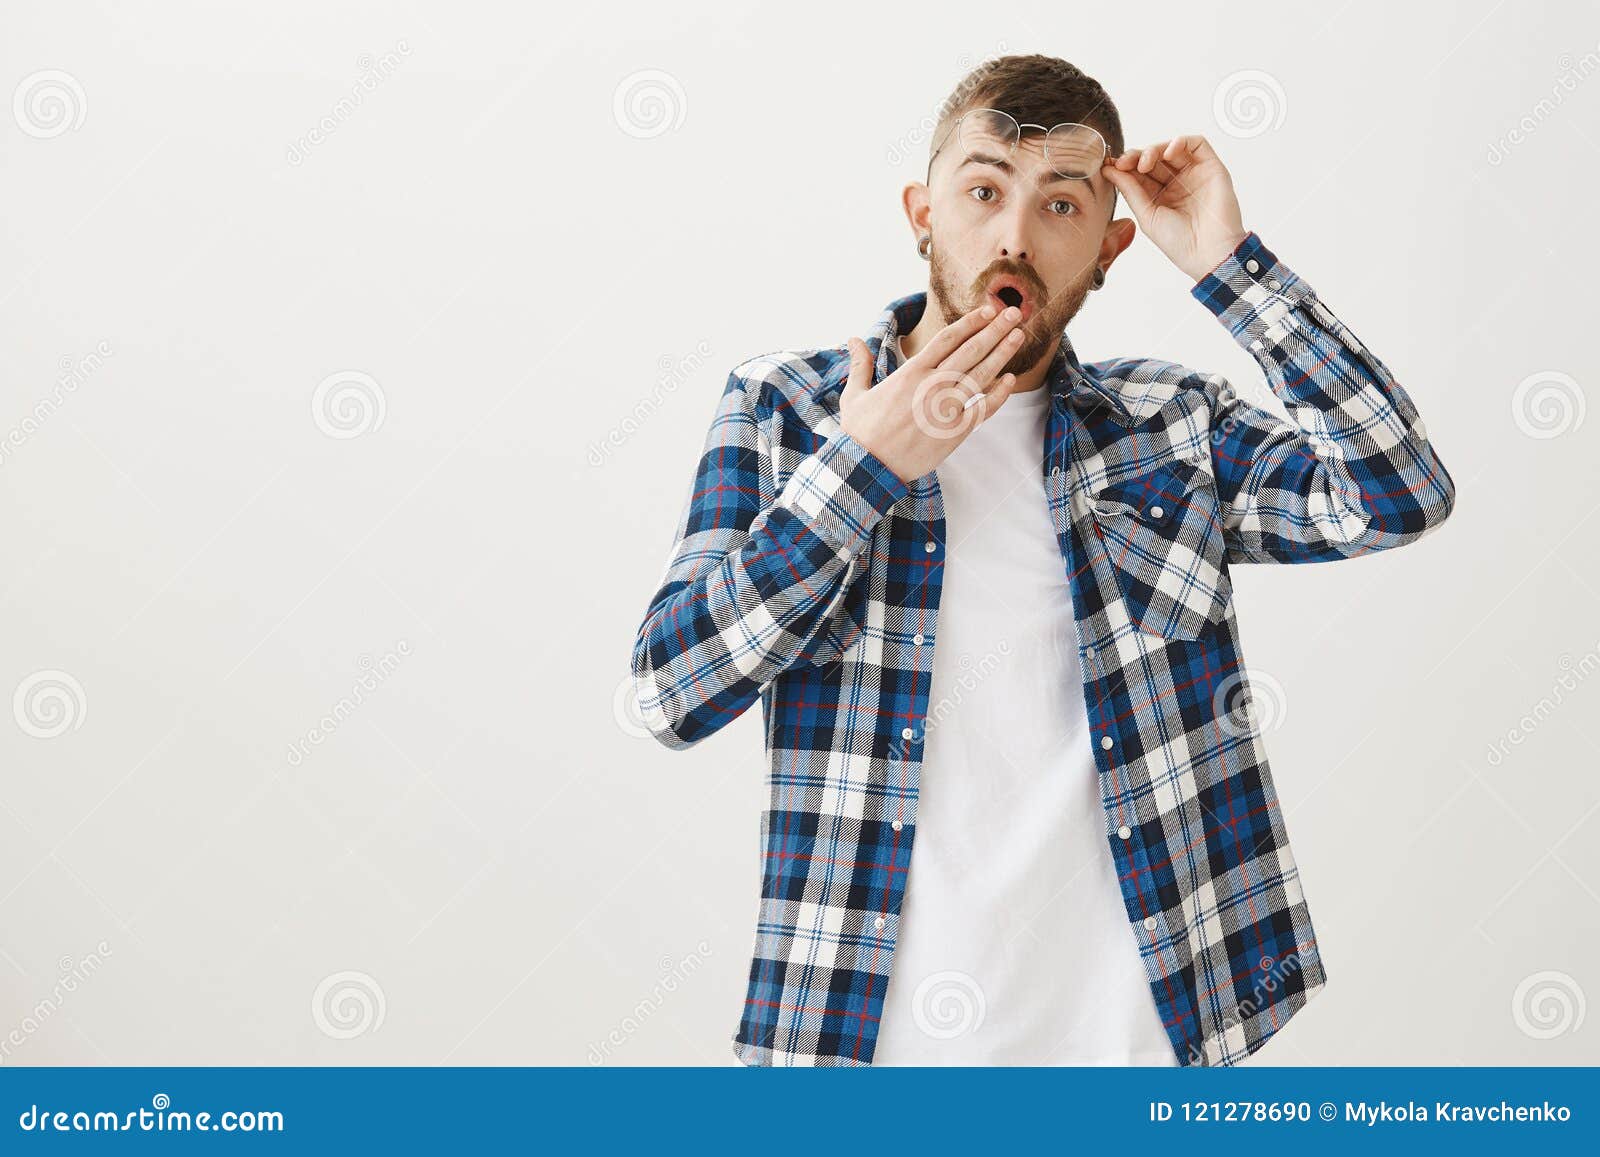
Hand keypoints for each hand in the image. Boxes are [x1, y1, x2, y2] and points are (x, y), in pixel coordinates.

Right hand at [838, 304, 1023, 483]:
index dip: (970, 322)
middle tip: (1014, 313)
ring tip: (1019, 336)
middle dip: (995, 329)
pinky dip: (999, 394)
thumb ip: (861, 364)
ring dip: (1002, 353)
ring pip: (982, 374)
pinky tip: (1010, 380)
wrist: (869, 468)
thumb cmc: (861, 432)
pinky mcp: (955, 431)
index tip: (988, 310)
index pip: (948, 338)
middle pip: (971, 350)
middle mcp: (932, 386)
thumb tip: (853, 339)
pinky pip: (982, 408)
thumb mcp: (856, 394)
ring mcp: (946, 408)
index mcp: (911, 372)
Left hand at [1101, 135, 1247, 282]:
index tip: (1109, 166)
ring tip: (1144, 163)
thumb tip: (1108, 169)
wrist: (1209, 253)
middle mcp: (1176, 183)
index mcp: (1159, 196)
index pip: (1139, 173)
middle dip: (1136, 156)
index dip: (1125, 166)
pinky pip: (1197, 144)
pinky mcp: (1211, 167)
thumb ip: (1130, 190)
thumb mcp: (1147, 215)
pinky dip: (1180, 142)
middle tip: (1124, 163)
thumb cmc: (1179, 242)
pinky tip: (1167, 153)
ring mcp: (1194, 174)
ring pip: (1171, 148)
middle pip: (1154, 158)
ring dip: (1154, 149)